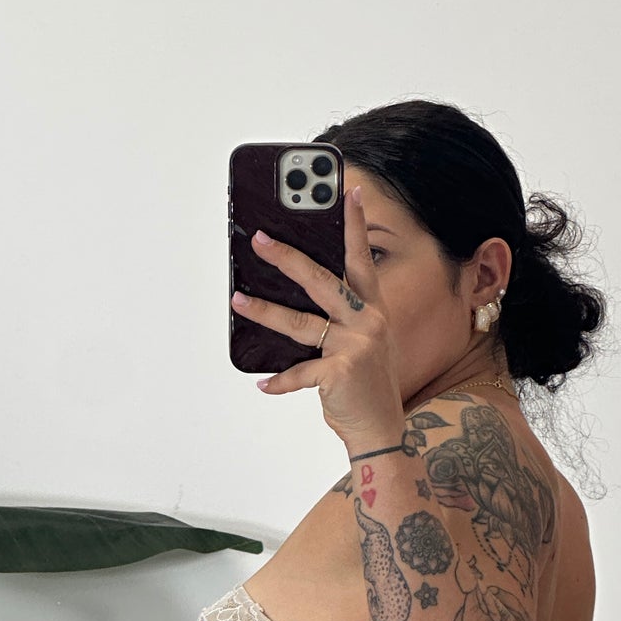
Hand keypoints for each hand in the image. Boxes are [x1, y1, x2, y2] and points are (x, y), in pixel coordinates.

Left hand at [233, 181, 405, 448]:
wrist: (382, 429)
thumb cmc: (364, 384)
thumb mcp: (359, 343)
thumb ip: (335, 318)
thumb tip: (286, 296)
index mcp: (372, 310)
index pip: (361, 259)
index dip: (355, 225)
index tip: (348, 191)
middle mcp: (368, 323)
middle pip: (322, 281)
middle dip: (288, 258)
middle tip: (259, 239)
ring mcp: (356, 347)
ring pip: (300, 322)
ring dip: (264, 311)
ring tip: (238, 298)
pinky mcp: (341, 373)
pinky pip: (300, 372)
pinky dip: (280, 380)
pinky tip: (263, 382)